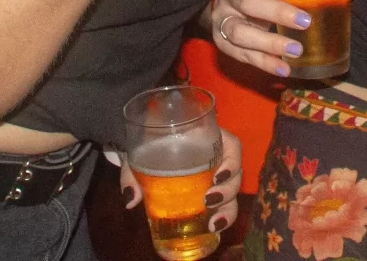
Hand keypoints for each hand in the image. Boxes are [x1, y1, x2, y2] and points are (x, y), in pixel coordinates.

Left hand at [120, 126, 241, 235]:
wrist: (145, 144)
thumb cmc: (148, 141)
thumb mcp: (139, 151)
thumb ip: (133, 173)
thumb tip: (131, 199)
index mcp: (207, 139)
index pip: (232, 147)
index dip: (232, 162)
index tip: (217, 177)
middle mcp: (216, 157)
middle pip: (235, 174)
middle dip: (228, 191)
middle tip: (209, 202)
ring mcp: (214, 176)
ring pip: (232, 192)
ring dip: (228, 208)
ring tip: (213, 224)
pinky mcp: (209, 192)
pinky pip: (223, 204)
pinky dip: (221, 217)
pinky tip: (212, 229)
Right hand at [210, 0, 309, 77]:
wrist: (228, 11)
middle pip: (245, 0)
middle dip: (275, 12)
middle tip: (304, 21)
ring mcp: (222, 20)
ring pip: (239, 31)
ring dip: (269, 42)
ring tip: (296, 50)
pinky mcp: (223, 44)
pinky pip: (242, 55)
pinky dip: (265, 63)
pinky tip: (284, 69)